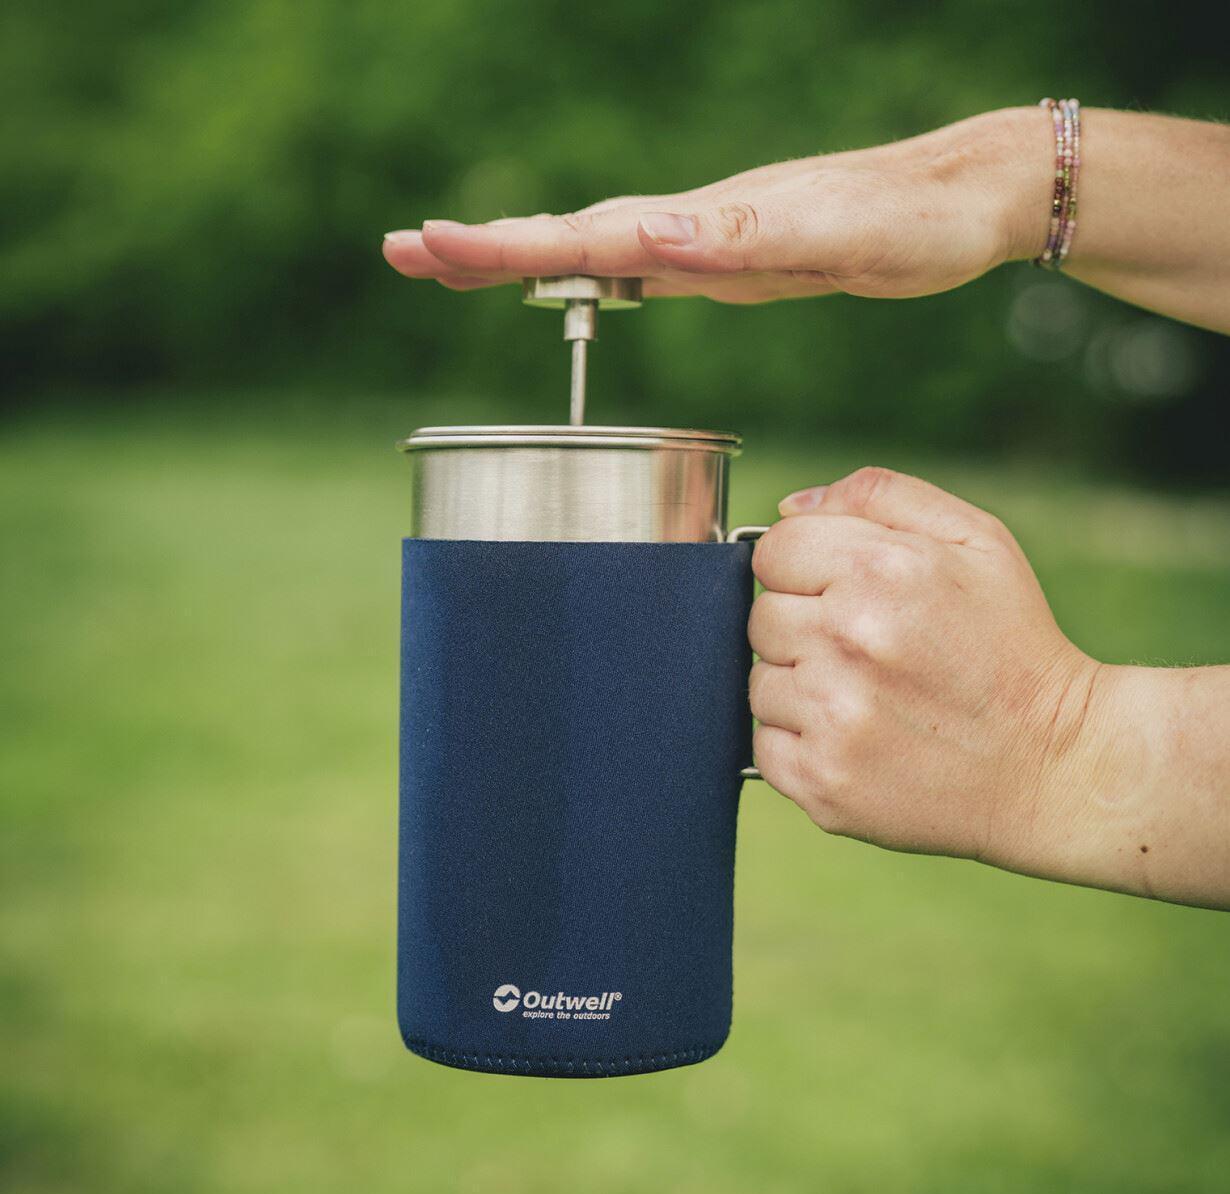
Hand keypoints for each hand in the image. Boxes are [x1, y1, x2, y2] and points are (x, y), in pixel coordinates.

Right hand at [383, 109, 1050, 303]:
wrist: (963, 200)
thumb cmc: (910, 221)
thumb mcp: (832, 233)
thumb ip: (740, 238)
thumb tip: (647, 240)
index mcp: (705, 223)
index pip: (586, 236)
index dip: (505, 245)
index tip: (430, 244)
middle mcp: (693, 227)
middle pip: (569, 236)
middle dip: (485, 247)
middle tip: (407, 250)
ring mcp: (707, 241)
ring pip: (595, 250)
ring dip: (522, 257)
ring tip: (457, 263)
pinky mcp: (730, 260)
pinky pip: (637, 269)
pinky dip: (584, 273)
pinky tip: (572, 281)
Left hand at [748, 467, 1101, 870]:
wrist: (1055, 766)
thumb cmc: (1011, 644)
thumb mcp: (977, 540)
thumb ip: (879, 496)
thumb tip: (788, 505)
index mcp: (879, 571)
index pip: (773, 551)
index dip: (805, 569)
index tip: (845, 593)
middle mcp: (847, 641)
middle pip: (761, 617)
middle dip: (805, 626)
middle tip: (868, 649)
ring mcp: (832, 717)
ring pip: (759, 682)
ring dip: (800, 686)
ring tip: (869, 696)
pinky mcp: (822, 781)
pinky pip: (764, 743)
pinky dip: (800, 740)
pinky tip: (858, 737)